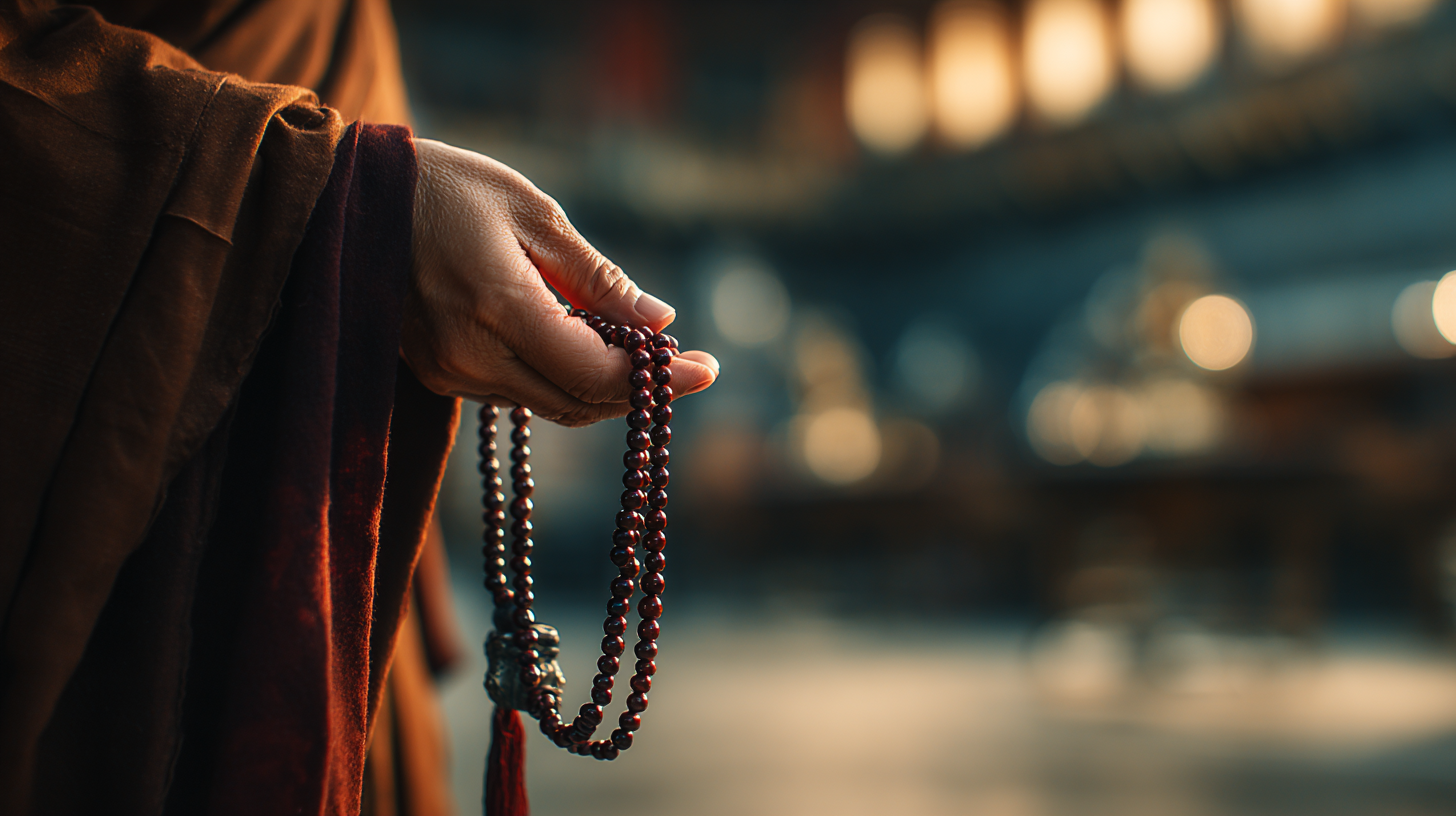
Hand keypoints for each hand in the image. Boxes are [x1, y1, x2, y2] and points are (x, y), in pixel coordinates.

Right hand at [402, 139, 718, 424]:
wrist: (349, 200)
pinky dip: (563, 378)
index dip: (659, 380)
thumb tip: (661, 322)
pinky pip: (520, 393)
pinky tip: (586, 344)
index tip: (709, 367)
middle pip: (580, 402)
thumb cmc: (448, 188)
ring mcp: (450, 372)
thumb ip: (598, 277)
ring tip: (641, 349)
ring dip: (604, 386)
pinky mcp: (439, 375)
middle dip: (641, 390)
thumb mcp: (533, 214)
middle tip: (686, 363)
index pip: (597, 374)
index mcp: (498, 307)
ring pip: (552, 404)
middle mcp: (471, 355)